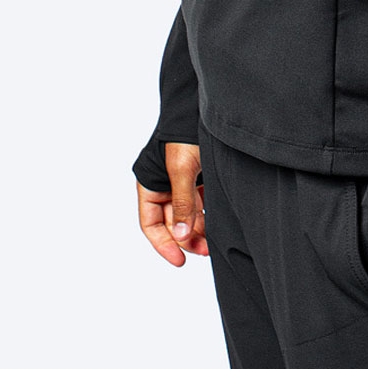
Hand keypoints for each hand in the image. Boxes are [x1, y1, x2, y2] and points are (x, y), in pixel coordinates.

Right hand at [136, 142, 205, 265]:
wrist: (204, 107)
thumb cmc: (187, 133)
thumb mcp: (182, 169)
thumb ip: (181, 204)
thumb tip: (180, 237)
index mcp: (150, 182)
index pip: (150, 223)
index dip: (163, 244)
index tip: (180, 261)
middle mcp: (163, 183)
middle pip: (170, 222)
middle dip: (186, 238)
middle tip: (205, 251)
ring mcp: (181, 180)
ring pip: (187, 214)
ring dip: (198, 228)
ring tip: (213, 241)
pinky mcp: (198, 175)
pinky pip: (200, 202)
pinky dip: (206, 214)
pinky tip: (217, 222)